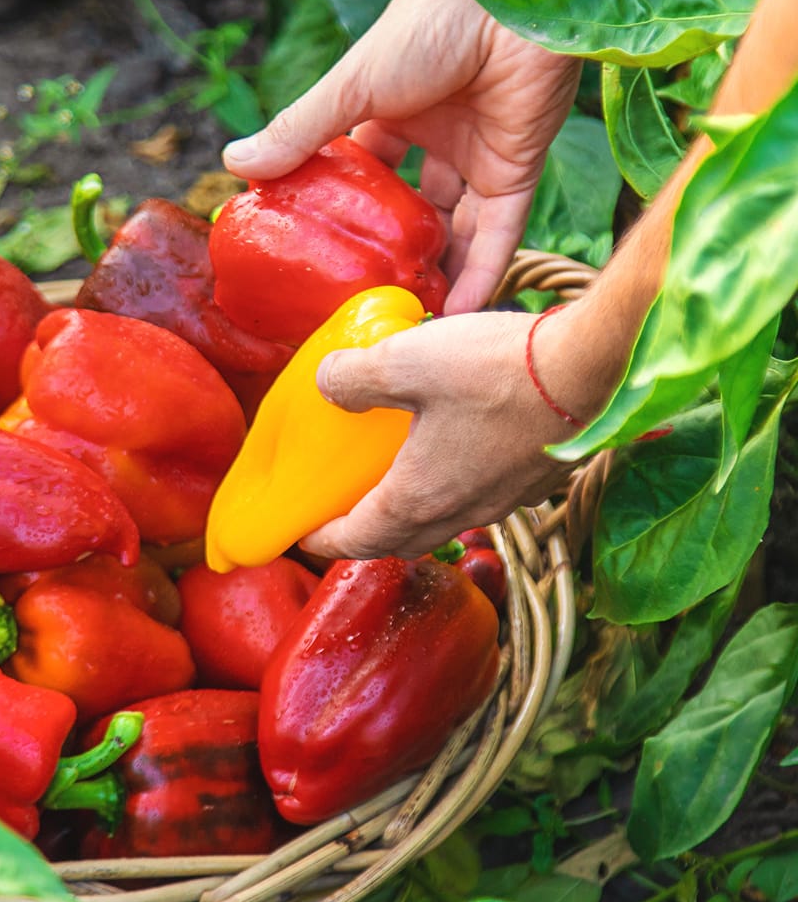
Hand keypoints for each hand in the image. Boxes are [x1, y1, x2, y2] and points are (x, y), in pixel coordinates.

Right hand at [222, 0, 581, 314]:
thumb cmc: (431, 25)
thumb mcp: (352, 84)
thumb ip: (299, 130)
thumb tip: (231, 162)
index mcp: (392, 109)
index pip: (360, 168)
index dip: (339, 206)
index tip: (314, 249)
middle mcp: (435, 137)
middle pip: (407, 207)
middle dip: (387, 250)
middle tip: (359, 298)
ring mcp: (478, 157)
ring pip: (453, 230)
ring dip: (433, 272)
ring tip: (405, 319)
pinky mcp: (518, 173)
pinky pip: (497, 235)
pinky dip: (479, 274)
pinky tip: (453, 314)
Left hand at [298, 310, 582, 558]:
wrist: (597, 366)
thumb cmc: (497, 368)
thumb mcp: (404, 360)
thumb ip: (353, 377)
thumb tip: (325, 384)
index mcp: (420, 496)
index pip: (359, 540)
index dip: (325, 540)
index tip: (304, 534)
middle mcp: (462, 510)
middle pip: (400, 541)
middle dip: (366, 535)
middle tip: (342, 514)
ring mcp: (504, 500)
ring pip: (444, 524)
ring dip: (411, 517)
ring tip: (393, 485)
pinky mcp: (535, 480)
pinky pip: (481, 501)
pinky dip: (452, 494)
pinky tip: (452, 455)